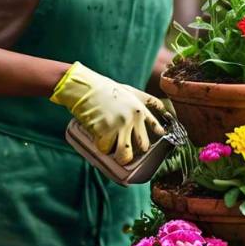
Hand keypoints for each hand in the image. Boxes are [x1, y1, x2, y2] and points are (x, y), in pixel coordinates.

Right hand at [50, 62, 165, 164]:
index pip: (156, 126)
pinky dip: (102, 147)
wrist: (85, 87)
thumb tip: (159, 108)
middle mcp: (133, 118)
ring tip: (117, 157)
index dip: (156, 136)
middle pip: (143, 146)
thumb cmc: (105, 88)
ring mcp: (119, 125)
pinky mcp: (104, 131)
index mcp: (140, 108)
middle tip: (129, 150)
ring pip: (125, 154)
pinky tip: (100, 141)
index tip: (151, 140)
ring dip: (121, 158)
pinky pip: (106, 148)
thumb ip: (143, 100)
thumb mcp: (129, 91)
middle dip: (137, 151)